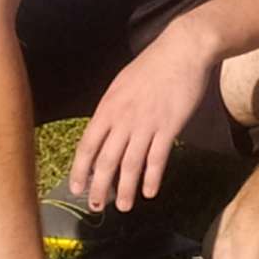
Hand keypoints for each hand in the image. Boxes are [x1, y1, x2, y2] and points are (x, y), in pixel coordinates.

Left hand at [69, 17, 221, 214]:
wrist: (182, 50)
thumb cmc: (152, 66)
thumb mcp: (121, 85)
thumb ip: (112, 110)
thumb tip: (104, 134)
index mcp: (108, 108)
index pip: (87, 146)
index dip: (80, 170)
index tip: (77, 188)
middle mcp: (123, 119)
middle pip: (106, 161)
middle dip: (99, 188)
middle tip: (97, 207)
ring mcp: (146, 124)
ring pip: (130, 165)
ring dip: (125, 190)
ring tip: (123, 206)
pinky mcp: (168, 127)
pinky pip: (157, 159)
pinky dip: (152, 178)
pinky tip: (150, 192)